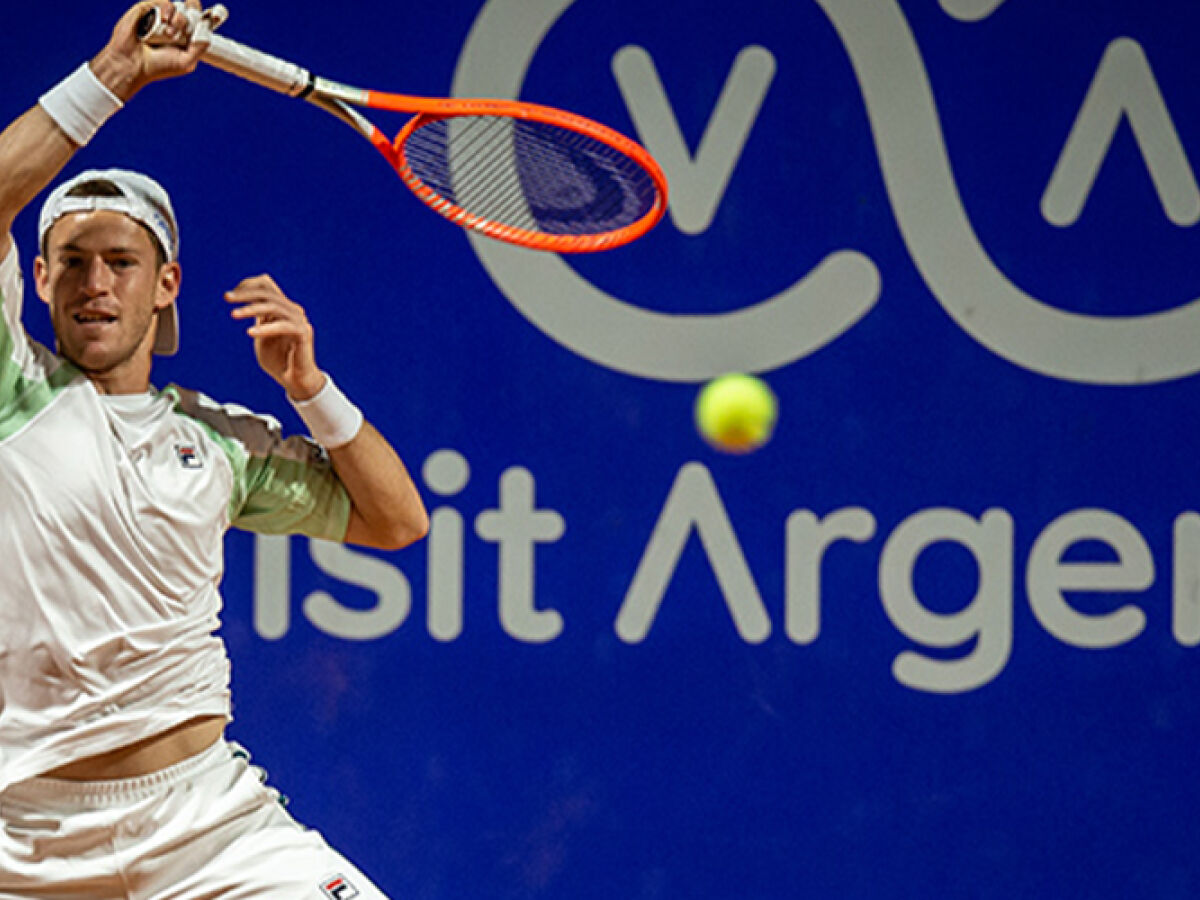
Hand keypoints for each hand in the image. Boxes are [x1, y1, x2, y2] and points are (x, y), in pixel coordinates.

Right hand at [89, 1, 209, 100]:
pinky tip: (165, 21)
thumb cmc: (158, 66)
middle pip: (189, 11)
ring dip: (179, 19)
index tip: (215, 15)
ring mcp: (159, 17)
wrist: (133, 65)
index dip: (204, 15)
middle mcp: (172, 25)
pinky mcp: (146, 9)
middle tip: (184, 31)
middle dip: (191, 18)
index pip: (197, 20)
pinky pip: (162, 1)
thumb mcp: (187, 61)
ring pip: (177, 6)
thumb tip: (207, 27)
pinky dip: (167, 8)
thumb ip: (200, 46)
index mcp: (183, 37)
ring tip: (170, 34)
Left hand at [226, 274, 326, 399]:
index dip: (247, 285)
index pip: (266, 285)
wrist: (295, 381)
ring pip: (273, 305)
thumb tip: (242, 307)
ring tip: (234, 315)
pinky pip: (282, 325)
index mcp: (282, 308)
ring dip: (251, 308)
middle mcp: (292, 310)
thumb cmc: (279, 361)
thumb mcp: (261, 335)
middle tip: (227, 298)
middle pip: (268, 292)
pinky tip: (250, 332)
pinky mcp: (303, 333)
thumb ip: (257, 320)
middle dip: (245, 293)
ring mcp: (299, 320)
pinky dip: (265, 328)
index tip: (230, 296)